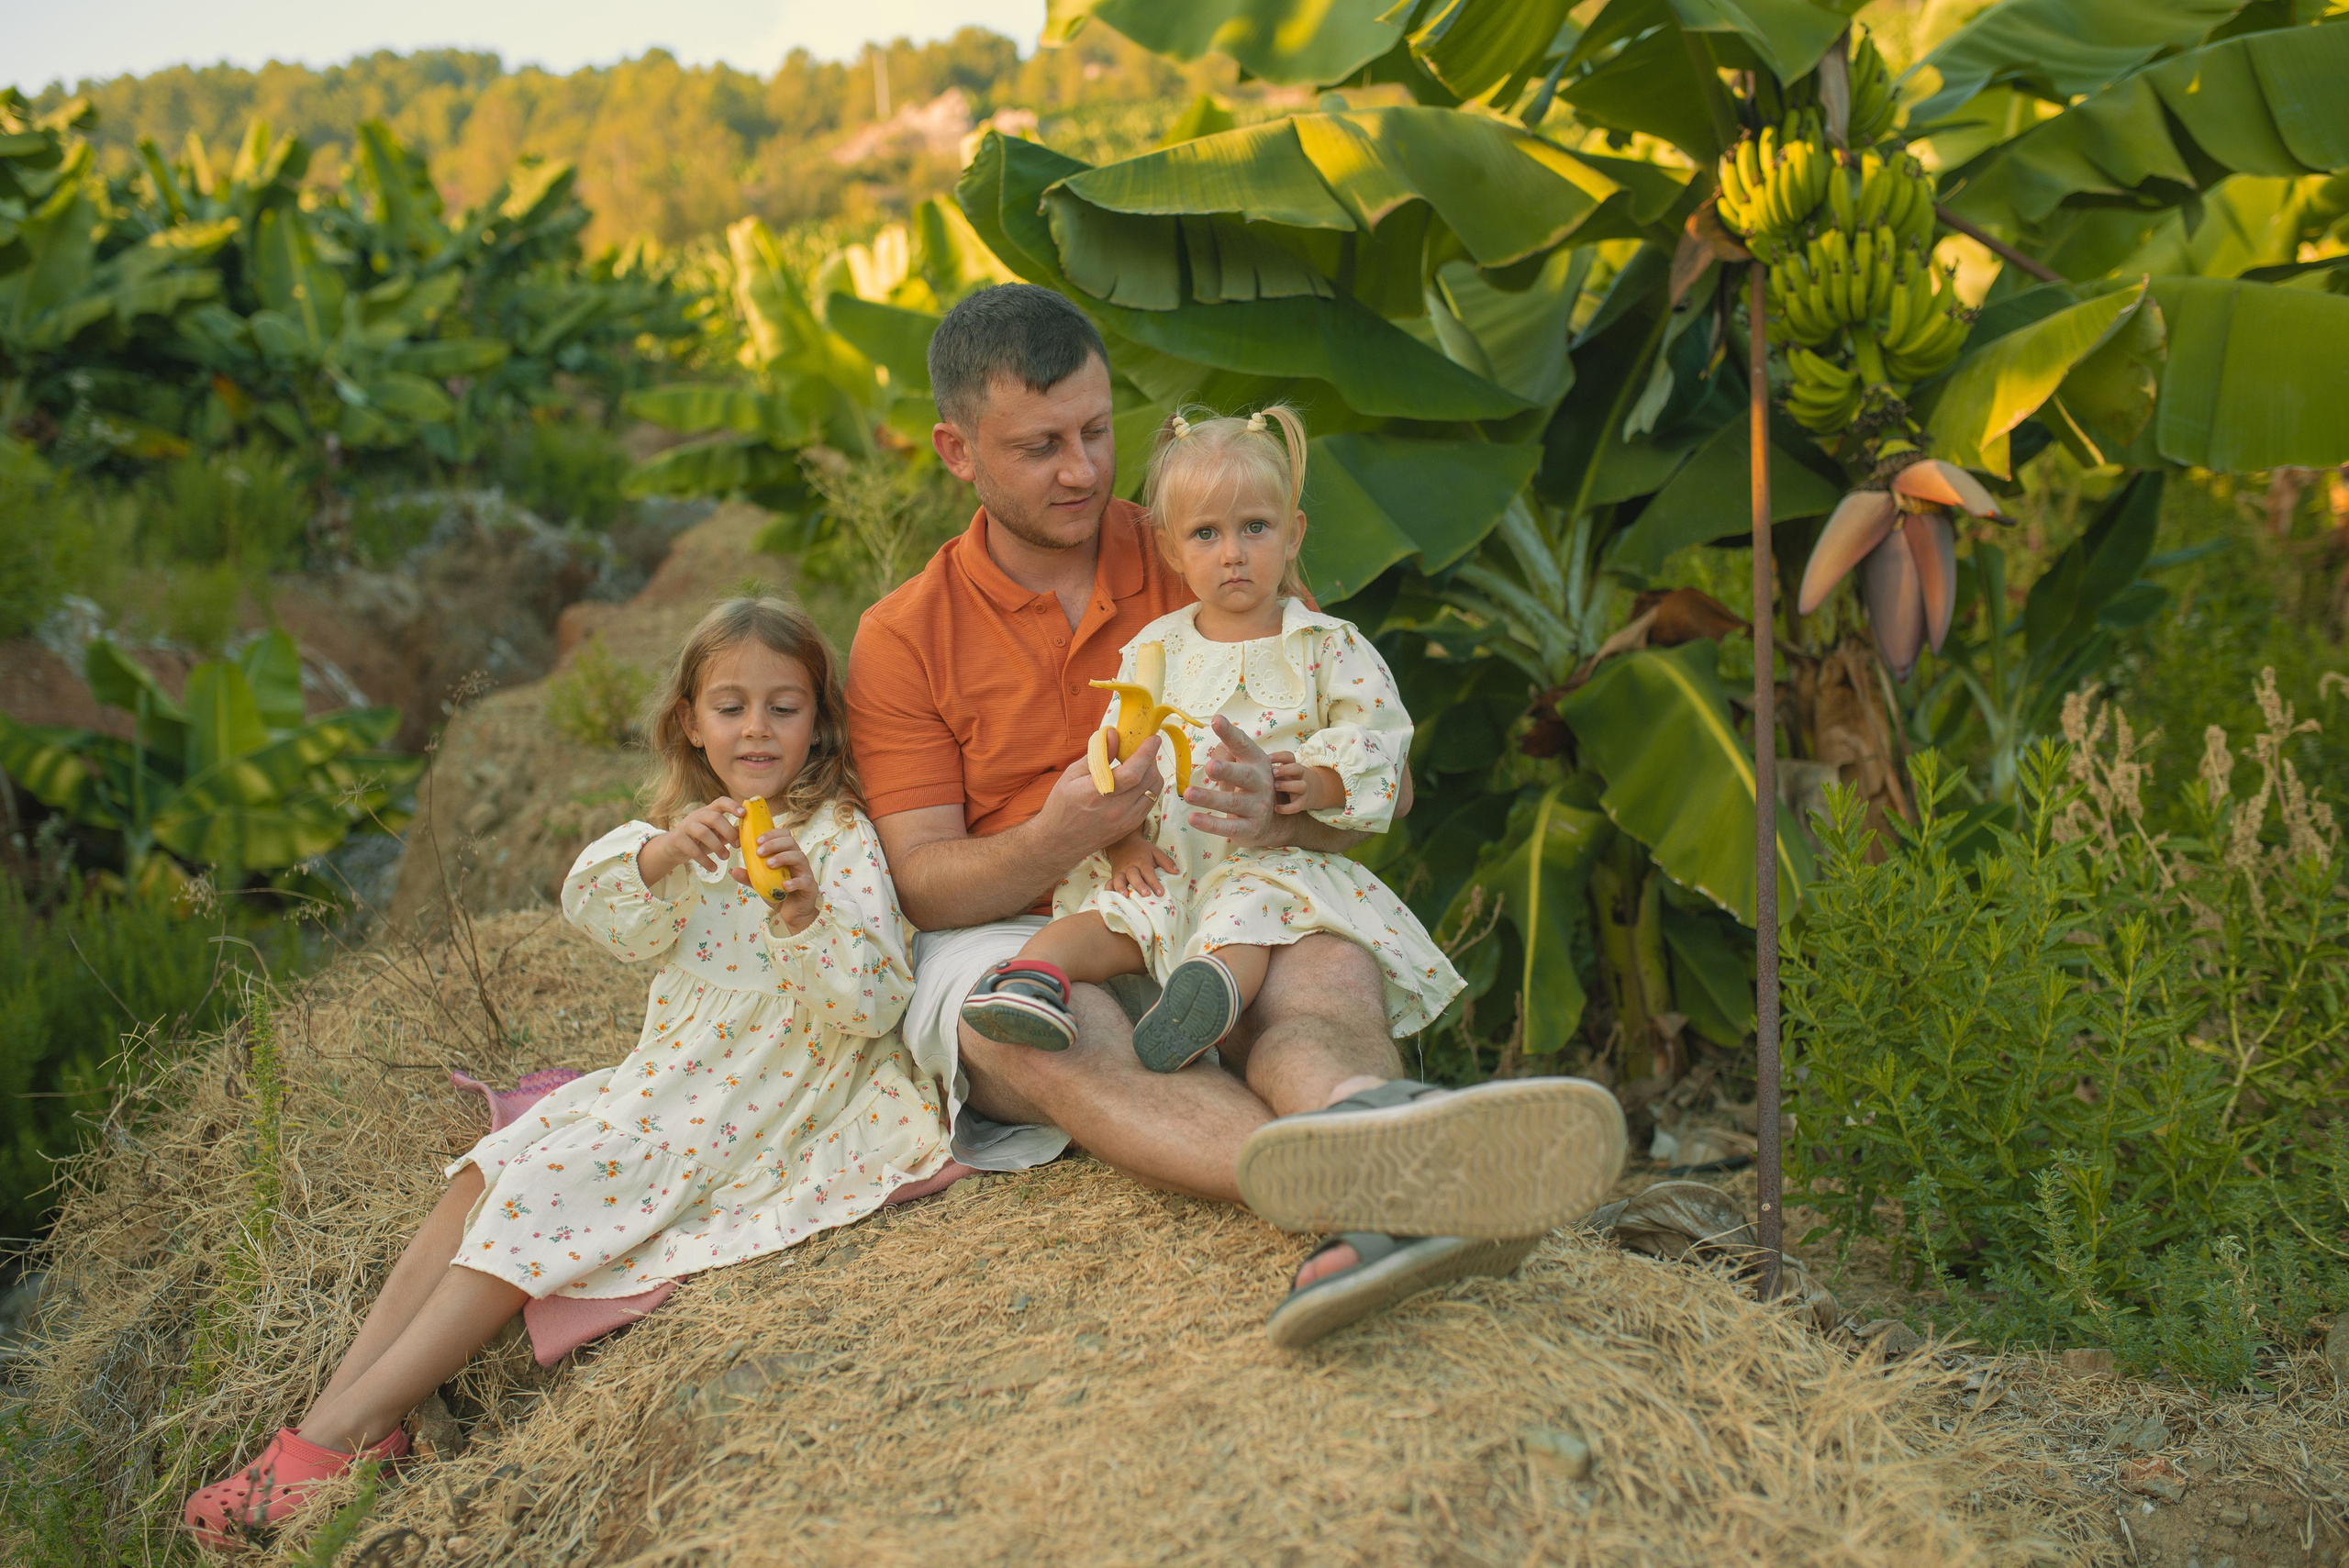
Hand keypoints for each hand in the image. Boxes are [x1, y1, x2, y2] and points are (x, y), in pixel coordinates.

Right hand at [640, 797, 742, 884]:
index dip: (733, 806)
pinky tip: (713, 867)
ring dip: (717, 846)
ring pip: (703, 832)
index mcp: (709, 811)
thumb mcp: (716, 835)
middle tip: (737, 845)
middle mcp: (697, 815)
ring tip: (726, 857)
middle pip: (714, 818)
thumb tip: (749, 833)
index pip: (721, 802)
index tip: (744, 814)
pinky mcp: (677, 839)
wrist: (673, 848)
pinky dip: (705, 860)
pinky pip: (692, 849)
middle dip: (728, 831)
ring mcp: (686, 826)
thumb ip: (730, 832)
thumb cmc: (700, 840)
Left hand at [730, 822, 818, 933]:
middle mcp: (798, 860)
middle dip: (773, 844)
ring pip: (799, 857)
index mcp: (787, 855)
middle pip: (791, 842)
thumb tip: (733, 870)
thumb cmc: (778, 894)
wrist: (792, 913)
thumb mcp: (761, 884)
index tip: (757, 841)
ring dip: (782, 858)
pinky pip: (804, 881)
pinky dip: (794, 882)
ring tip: (768, 864)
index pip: (784, 836)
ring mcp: (805, 873)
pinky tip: (784, 885)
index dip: (771, 834)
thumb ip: (749, 877)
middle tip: (759, 852)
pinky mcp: (810, 887)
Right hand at [1036, 730, 1163, 859]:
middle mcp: (1116, 809)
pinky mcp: (1130, 827)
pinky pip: (1150, 803)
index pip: (1133, 772)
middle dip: (1151, 759)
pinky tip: (1139, 780)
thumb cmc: (1062, 805)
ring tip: (1142, 763)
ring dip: (1153, 773)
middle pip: (1148, 779)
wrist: (1059, 841)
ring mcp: (1126, 820)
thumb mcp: (1072, 775)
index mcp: (1098, 793)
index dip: (1147, 753)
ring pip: (1154, 791)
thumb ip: (1096, 755)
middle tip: (1144, 748)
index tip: (1153, 738)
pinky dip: (1150, 787)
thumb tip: (1112, 733)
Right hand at [1106, 837, 1179, 896]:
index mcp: (1142, 861)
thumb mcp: (1155, 851)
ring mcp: (1120, 871)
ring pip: (1119, 880)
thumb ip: (1166, 861)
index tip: (1161, 893)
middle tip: (1145, 894)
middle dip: (1139, 885)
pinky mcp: (1113, 875)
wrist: (1122, 841)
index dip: (1154, 883)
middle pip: (1134, 876)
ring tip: (1125, 896)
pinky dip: (1108, 889)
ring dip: (1121, 888)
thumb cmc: (1141, 850)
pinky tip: (1110, 897)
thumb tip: (1176, 872)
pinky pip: (1109, 882)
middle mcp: (1130, 867)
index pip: (1149, 872)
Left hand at [1183, 717, 1286, 848]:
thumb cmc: (1252, 786)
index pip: (1243, 745)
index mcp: (1256, 762)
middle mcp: (1260, 783)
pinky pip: (1229, 827)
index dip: (1230, 733)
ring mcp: (1256, 807)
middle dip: (1227, 770)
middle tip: (1210, 766)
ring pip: (1232, 802)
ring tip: (1188, 794)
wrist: (1276, 822)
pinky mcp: (1249, 828)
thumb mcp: (1245, 765)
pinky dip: (1211, 824)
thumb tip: (1216, 742)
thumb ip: (1228, 753)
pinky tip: (1193, 819)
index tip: (1216, 720)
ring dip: (1210, 798)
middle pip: (1243, 775)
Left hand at [1273, 762, 1345, 815]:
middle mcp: (1301, 777)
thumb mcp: (1289, 771)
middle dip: (1285, 769)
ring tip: (1275, 786)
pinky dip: (1287, 808)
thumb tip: (1257, 766)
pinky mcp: (1304, 803)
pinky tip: (1277, 808)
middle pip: (1297, 769)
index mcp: (1295, 767)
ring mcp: (1304, 790)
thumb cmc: (1295, 779)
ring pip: (1300, 786)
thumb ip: (1276, 769)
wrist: (1318, 791)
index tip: (1268, 759)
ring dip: (1287, 785)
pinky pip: (1297, 806)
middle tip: (1273, 772)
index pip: (1289, 757)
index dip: (1279, 756)